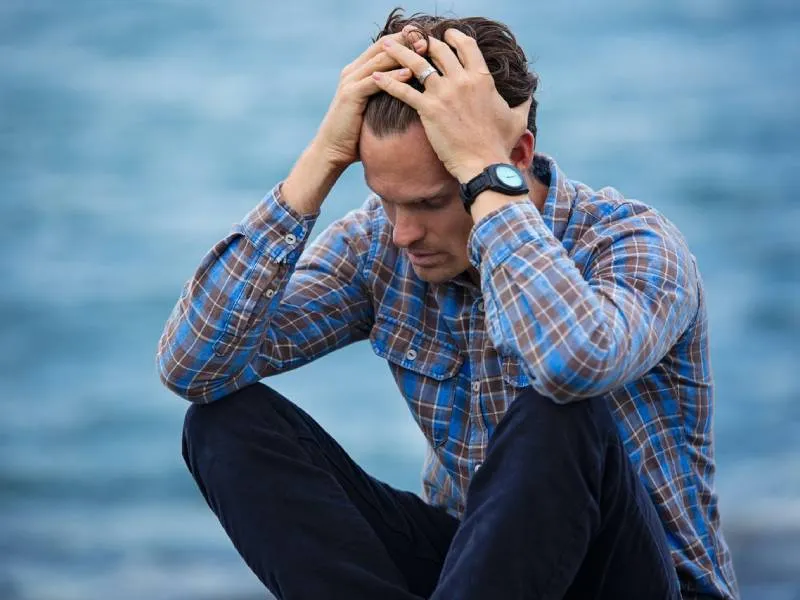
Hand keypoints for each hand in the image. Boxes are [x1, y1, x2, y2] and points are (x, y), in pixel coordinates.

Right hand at [313, 29, 426, 169]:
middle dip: (406, 41)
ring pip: (379, 60)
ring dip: (403, 54)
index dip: (406, 39)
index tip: (428, 38)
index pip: (385, 46)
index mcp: (359, 70)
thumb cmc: (356, 133)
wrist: (332, 150)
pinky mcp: (350, 95)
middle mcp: (353, 71)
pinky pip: (374, 81)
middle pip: (383, 46)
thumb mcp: (374, 108)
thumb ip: (387, 94)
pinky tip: (409, 74)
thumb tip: (413, 92)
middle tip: (429, 39)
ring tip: (424, 51)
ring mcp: (350, 81)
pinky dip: (392, 76)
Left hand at [372, 29, 530, 182]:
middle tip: (410, 38)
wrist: (484, 165)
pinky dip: (387, 82)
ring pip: (417, 64)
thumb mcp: (517, 119)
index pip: (465, 46)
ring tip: (385, 45)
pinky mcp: (428, 110)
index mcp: (482, 78)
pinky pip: (403, 91)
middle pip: (438, 50)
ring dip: (399, 52)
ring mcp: (444, 94)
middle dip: (423, 41)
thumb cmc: (500, 145)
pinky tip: (374, 77)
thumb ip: (522, 102)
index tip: (444, 34)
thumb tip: (530, 94)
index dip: (453, 36)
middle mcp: (462, 80)